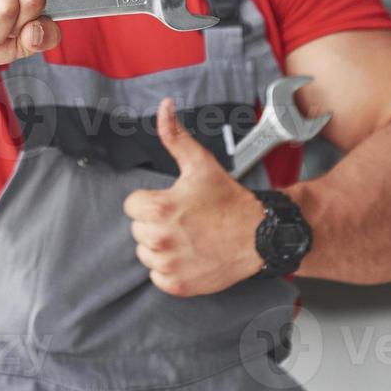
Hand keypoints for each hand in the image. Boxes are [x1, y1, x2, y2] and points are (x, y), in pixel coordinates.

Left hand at [122, 97, 265, 295]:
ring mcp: (167, 264)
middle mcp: (158, 239)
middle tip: (185, 219)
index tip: (173, 202)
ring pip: (146, 253)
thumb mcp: (200, 163)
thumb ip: (175, 136)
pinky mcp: (176, 284)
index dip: (152, 201)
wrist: (258, 234)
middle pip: (138, 229)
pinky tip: (190, 255)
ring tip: (188, 237)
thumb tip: (164, 106)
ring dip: (162, 246)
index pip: (132, 205)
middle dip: (156, 223)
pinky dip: (170, 268)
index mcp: (157, 208)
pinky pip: (157, 276)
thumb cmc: (228, 200)